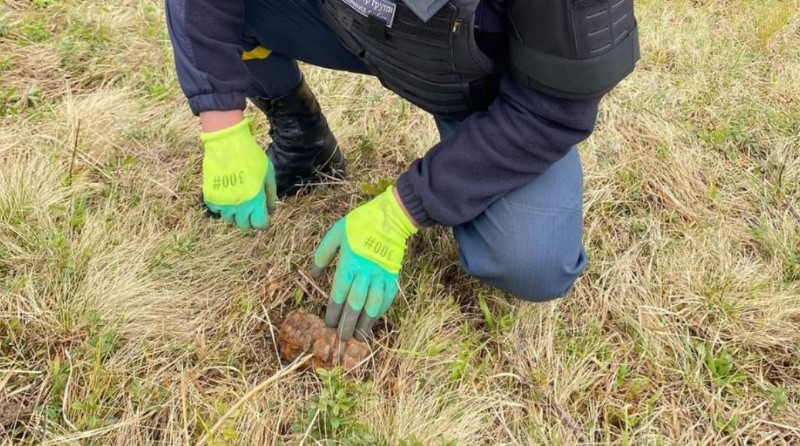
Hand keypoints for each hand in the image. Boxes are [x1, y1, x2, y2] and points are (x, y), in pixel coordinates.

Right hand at [201, 118, 276, 229]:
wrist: (227, 144)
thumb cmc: (252, 157)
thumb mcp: (268, 174)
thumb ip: (270, 194)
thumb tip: (270, 210)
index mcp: (255, 201)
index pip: (260, 225)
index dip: (263, 222)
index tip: (263, 216)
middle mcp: (238, 206)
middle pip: (244, 225)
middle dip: (250, 219)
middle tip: (252, 208)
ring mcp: (223, 203)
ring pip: (230, 219)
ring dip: (236, 213)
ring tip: (239, 200)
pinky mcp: (210, 197)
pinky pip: (217, 210)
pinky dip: (223, 206)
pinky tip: (227, 194)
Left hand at [311, 186, 417, 340]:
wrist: (389, 218)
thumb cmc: (359, 224)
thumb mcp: (335, 234)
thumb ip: (323, 254)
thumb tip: (314, 274)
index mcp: (349, 263)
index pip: (339, 293)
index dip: (333, 311)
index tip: (329, 324)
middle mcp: (365, 273)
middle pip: (355, 304)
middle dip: (348, 322)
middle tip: (342, 338)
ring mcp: (381, 276)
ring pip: (373, 305)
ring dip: (366, 322)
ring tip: (359, 336)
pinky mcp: (392, 275)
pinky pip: (387, 297)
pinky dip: (381, 310)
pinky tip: (375, 319)